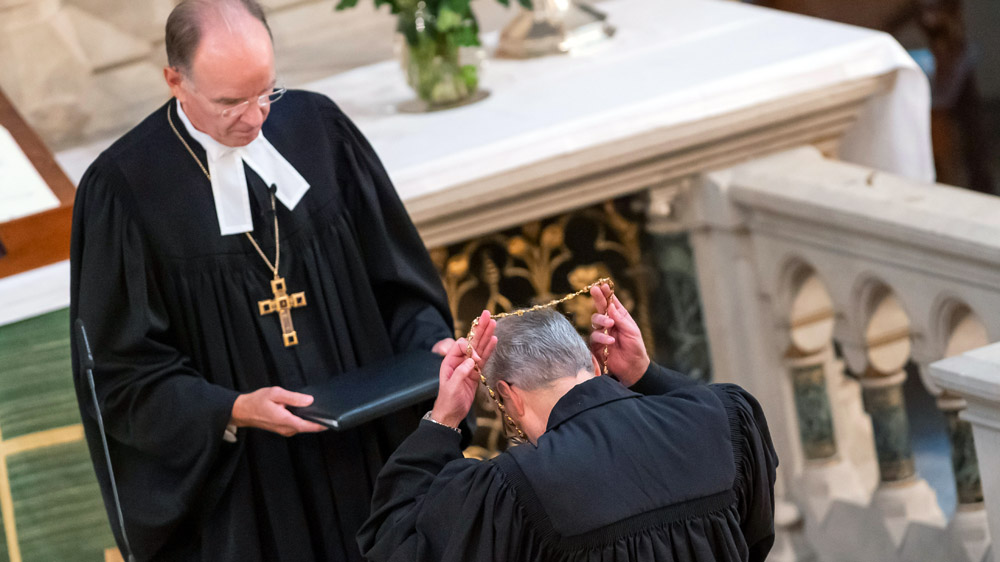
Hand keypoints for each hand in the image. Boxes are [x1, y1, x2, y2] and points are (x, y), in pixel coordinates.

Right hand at [231, 387, 327, 436]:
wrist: (243, 411)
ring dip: (310, 420)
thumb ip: (293, 398)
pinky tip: (304, 411)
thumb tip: (309, 400)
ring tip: (317, 409)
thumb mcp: (276, 394)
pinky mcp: (283, 429)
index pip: (308, 426)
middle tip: (328, 411)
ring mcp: (285, 431)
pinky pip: (297, 426)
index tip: (332, 421)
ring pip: (303, 427)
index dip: (321, 424)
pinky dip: (303, 420)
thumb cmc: (257, 401)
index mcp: (285, 420)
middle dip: (318, 421)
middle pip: (308, 427)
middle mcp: (286, 429)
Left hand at [431, 311, 496, 427]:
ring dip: (486, 336)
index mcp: (450, 361)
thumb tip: (472, 361)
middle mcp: (459, 361)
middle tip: (487, 315)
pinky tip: (494, 339)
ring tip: (493, 323)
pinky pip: (484, 358)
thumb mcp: (452, 387)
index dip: (470, 348)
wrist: (451, 413)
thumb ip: (460, 373)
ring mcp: (468, 366)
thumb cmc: (448, 400)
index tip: (475, 360)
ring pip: (479, 348)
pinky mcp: (475, 372)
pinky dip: (489, 349)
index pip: (461, 346)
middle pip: (472, 342)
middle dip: (479, 329)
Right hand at [590, 283, 649, 385]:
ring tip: (611, 325)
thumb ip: (620, 319)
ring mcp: (601, 333)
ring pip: (595, 321)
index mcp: (619, 317)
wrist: (633, 368)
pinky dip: (602, 338)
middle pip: (599, 308)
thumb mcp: (632, 331)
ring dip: (602, 321)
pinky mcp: (596, 345)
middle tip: (596, 291)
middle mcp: (608, 323)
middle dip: (597, 298)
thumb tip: (610, 305)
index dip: (606, 293)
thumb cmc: (635, 348)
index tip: (602, 285)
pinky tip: (610, 341)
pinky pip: (594, 337)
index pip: (611, 303)